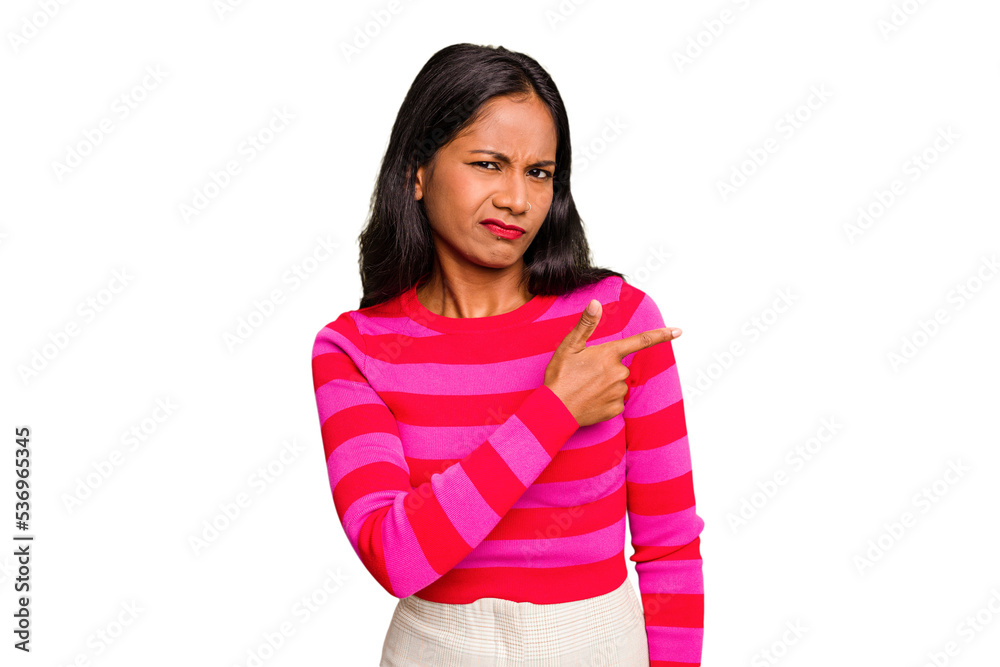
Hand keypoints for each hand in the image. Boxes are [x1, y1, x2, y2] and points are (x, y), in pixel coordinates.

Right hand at [544, 299, 680, 426]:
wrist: (555, 410)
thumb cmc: (560, 377)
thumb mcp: (569, 347)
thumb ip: (586, 325)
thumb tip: (595, 303)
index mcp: (609, 354)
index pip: (641, 341)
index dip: (661, 335)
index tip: (678, 331)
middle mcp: (618, 373)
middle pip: (620, 367)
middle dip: (607, 369)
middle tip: (585, 375)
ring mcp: (618, 392)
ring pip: (618, 384)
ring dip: (606, 385)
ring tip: (585, 388)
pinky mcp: (615, 410)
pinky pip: (615, 401)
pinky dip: (605, 400)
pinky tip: (590, 400)